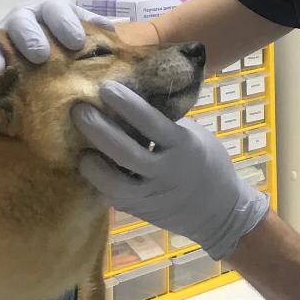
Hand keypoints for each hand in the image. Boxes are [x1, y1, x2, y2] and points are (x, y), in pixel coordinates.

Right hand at [0, 0, 114, 72]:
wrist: (40, 59)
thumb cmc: (66, 43)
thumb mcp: (81, 34)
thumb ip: (94, 32)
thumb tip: (109, 31)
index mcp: (52, 10)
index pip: (56, 8)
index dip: (65, 22)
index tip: (76, 42)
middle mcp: (27, 16)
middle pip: (25, 19)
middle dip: (32, 36)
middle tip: (41, 56)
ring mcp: (6, 32)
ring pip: (2, 34)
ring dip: (6, 49)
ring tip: (9, 67)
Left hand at [74, 82, 268, 259]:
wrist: (220, 213)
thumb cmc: (210, 165)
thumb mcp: (195, 137)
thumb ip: (166, 124)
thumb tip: (133, 99)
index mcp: (183, 146)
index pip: (151, 122)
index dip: (126, 104)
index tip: (105, 87)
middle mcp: (165, 172)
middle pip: (126, 152)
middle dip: (99, 130)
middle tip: (78, 110)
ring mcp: (151, 196)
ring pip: (114, 183)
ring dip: (92, 166)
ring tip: (80, 150)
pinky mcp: (140, 211)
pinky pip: (114, 197)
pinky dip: (99, 183)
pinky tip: (89, 168)